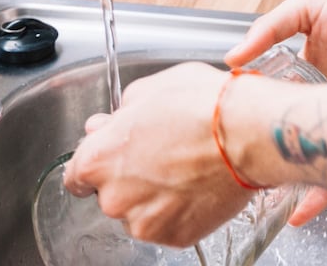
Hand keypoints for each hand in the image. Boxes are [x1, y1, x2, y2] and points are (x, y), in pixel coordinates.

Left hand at [63, 62, 254, 247]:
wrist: (250, 133)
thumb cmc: (202, 106)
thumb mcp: (149, 89)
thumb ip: (120, 113)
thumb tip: (111, 124)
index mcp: (98, 159)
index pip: (76, 175)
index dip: (97, 162)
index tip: (114, 157)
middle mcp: (114, 198)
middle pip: (110, 193)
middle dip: (130, 177)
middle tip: (163, 153)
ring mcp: (145, 222)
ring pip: (140, 211)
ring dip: (155, 196)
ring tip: (186, 168)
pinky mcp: (176, 237)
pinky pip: (169, 225)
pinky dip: (180, 210)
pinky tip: (198, 185)